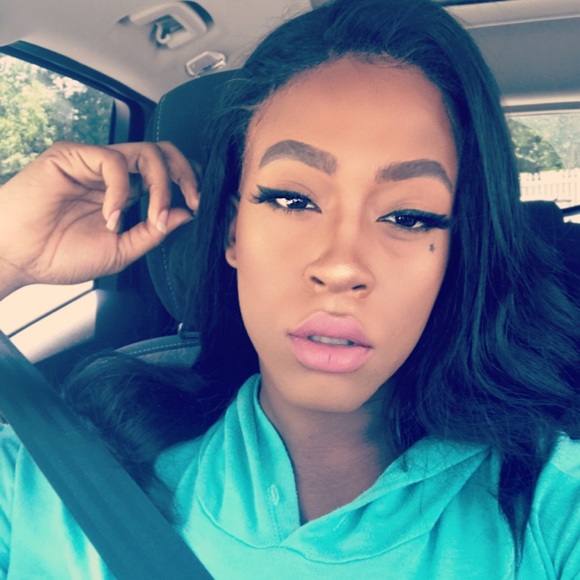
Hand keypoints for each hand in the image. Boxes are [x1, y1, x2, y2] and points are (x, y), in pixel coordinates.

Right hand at [0, 141, 197, 298]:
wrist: (17, 258)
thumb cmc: (61, 255)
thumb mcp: (120, 251)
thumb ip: (152, 233)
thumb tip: (185, 214)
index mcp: (125, 193)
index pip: (165, 172)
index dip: (187, 183)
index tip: (198, 207)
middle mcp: (113, 174)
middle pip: (163, 153)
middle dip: (185, 174)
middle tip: (194, 200)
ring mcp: (93, 162)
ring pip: (146, 152)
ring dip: (159, 186)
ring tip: (150, 218)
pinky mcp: (72, 156)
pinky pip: (113, 161)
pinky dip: (121, 191)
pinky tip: (110, 217)